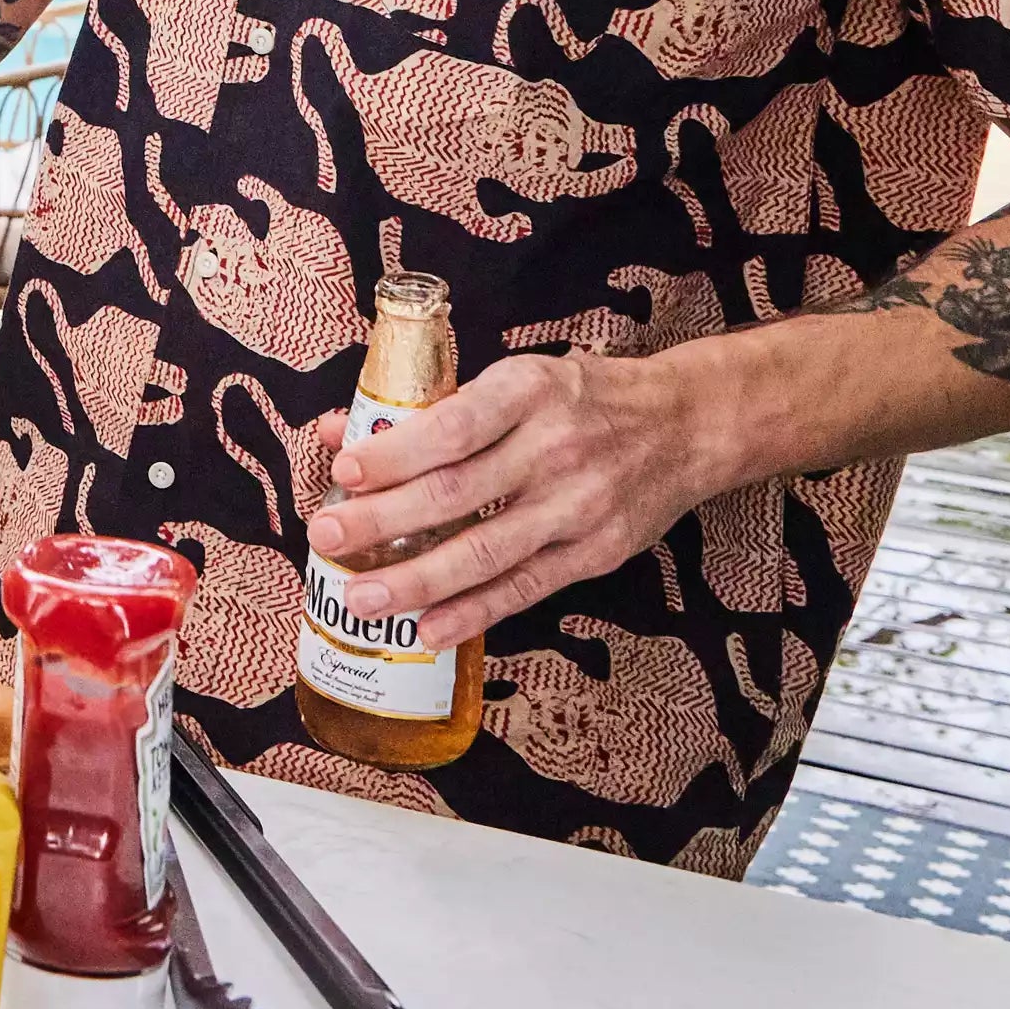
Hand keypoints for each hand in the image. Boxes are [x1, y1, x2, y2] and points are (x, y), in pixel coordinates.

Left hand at [303, 352, 713, 650]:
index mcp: (528, 389)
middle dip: (382, 521)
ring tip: (360, 597)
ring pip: (484, 552)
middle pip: (454, 493)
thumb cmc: (583, 396)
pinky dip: (472, 613)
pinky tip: (427, 629)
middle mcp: (553, 447)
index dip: (394, 453)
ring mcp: (577, 506)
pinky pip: (523, 588)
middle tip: (325, 536)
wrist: (684, 425)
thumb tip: (340, 431)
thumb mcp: (516, 378)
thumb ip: (430, 408)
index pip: (451, 426)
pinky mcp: (595, 553)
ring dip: (416, 580)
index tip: (344, 471)